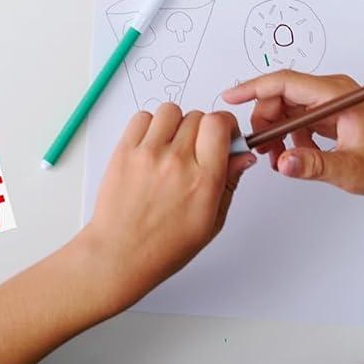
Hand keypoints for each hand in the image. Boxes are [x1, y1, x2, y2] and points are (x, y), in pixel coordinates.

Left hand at [71, 103, 252, 313]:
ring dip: (175, 124)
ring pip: (170, 111)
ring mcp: (148, 154)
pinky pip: (142, 117)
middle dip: (201, 130)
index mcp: (204, 181)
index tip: (223, 134)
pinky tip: (151, 147)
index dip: (224, 125)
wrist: (120, 253)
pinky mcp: (124, 150)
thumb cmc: (165, 245)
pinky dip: (149, 126)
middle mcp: (177, 162)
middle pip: (197, 116)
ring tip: (171, 147)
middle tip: (195, 150)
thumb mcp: (211, 222)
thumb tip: (243, 155)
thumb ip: (229, 183)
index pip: (219, 124)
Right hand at [222, 71, 363, 196]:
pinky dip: (294, 137)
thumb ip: (315, 166)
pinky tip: (301, 157)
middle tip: (261, 148)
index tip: (230, 98)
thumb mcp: (352, 171)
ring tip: (281, 159)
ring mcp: (334, 103)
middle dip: (266, 119)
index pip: (284, 82)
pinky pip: (302, 119)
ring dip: (279, 131)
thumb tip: (282, 163)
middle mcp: (333, 92)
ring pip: (290, 108)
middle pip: (283, 94)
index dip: (253, 88)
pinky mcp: (335, 116)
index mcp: (336, 94)